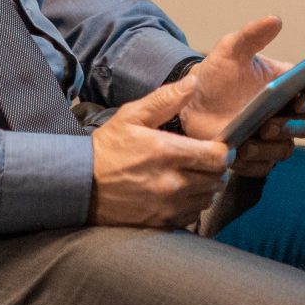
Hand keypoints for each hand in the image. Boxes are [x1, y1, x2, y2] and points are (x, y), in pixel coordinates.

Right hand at [89, 75, 231, 227]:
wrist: (81, 184)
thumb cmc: (107, 148)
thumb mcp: (132, 116)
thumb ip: (166, 99)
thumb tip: (194, 81)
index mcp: (168, 152)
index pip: (217, 157)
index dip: (223, 150)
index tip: (216, 146)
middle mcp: (172, 182)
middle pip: (217, 178)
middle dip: (214, 168)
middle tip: (202, 159)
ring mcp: (168, 205)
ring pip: (208, 197)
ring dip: (205, 186)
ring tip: (191, 175)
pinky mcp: (163, 222)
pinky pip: (193, 214)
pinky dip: (192, 203)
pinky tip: (179, 192)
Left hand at [177, 18, 304, 180]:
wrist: (191, 102)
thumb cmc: (217, 74)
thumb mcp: (230, 50)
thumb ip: (251, 35)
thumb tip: (275, 20)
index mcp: (289, 85)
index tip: (304, 97)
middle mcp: (286, 113)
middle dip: (293, 126)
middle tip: (271, 123)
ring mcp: (272, 137)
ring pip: (285, 149)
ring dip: (269, 148)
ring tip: (247, 143)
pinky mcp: (256, 157)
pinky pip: (263, 168)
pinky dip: (252, 163)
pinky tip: (238, 155)